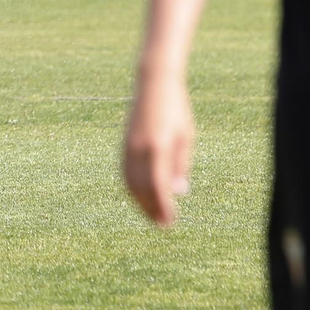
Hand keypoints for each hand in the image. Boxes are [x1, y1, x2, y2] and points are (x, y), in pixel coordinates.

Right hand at [122, 70, 193, 227]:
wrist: (154, 85)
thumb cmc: (176, 110)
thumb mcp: (186, 137)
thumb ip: (180, 166)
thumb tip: (178, 193)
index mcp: (158, 147)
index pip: (158, 186)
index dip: (163, 207)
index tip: (169, 221)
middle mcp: (139, 149)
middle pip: (141, 188)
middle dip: (150, 208)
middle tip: (162, 224)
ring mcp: (128, 146)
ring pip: (129, 182)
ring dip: (139, 201)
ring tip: (151, 214)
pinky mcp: (124, 143)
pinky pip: (124, 172)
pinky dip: (131, 188)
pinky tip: (140, 196)